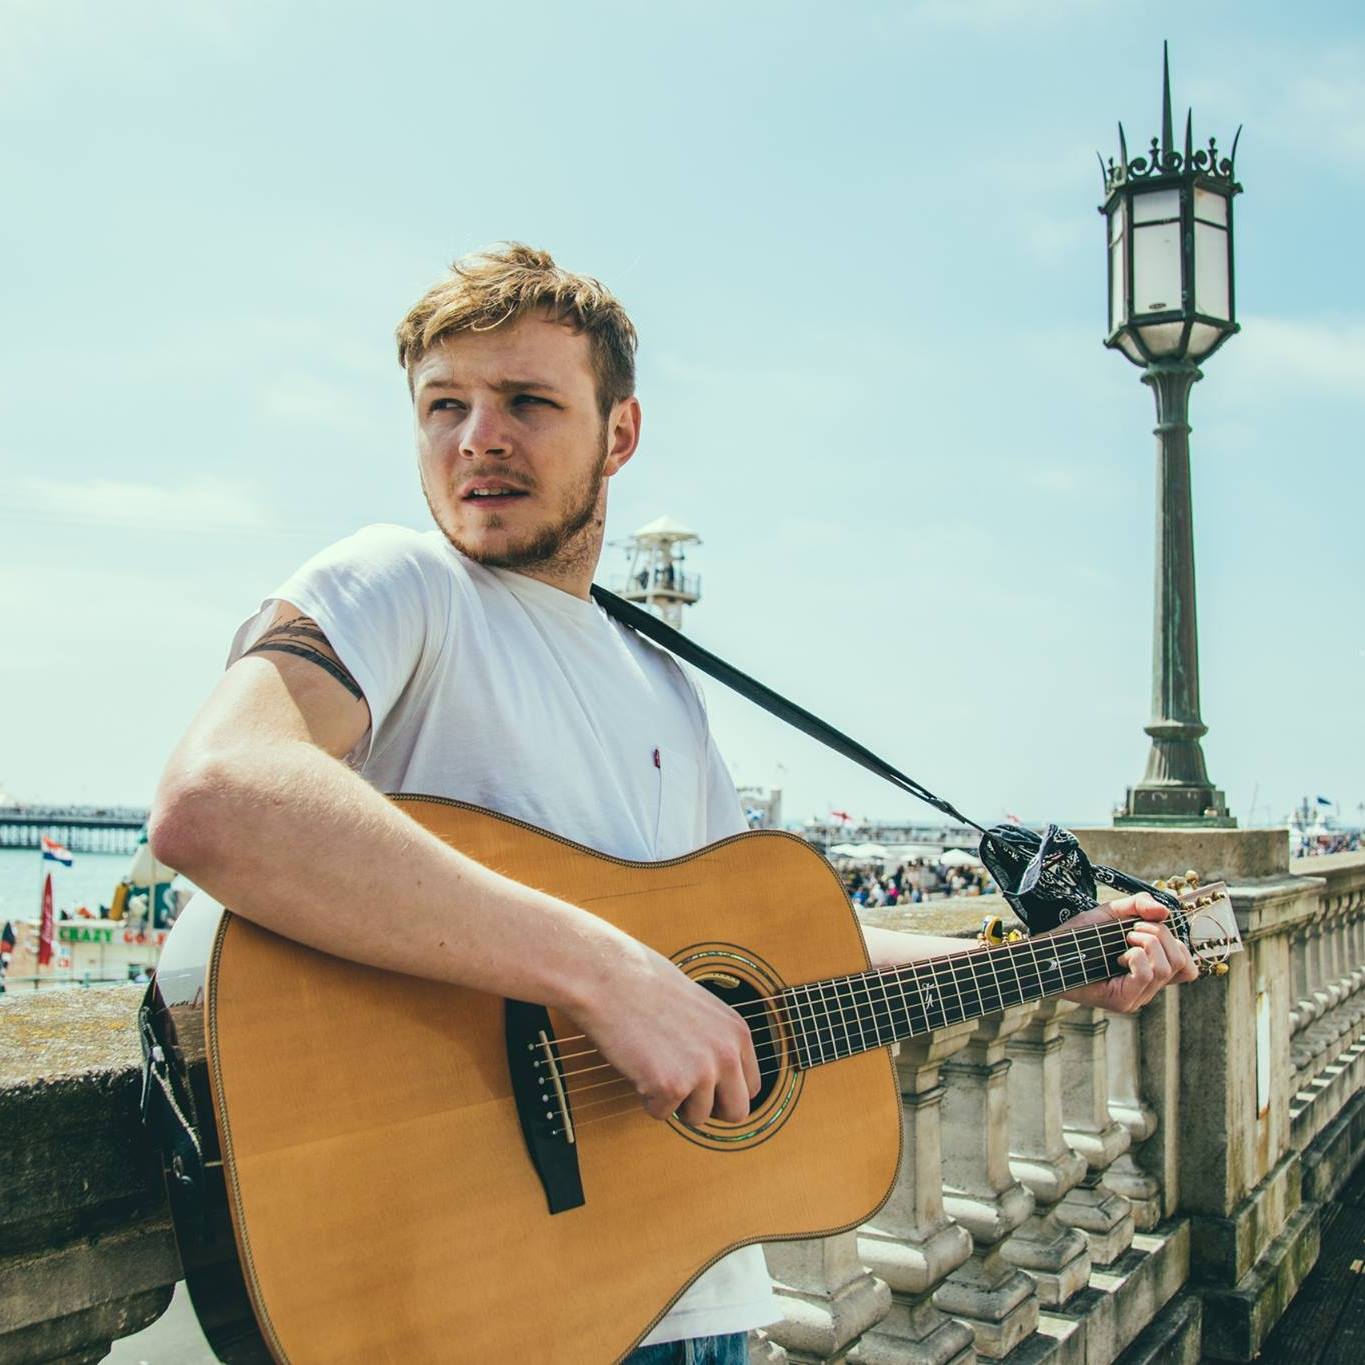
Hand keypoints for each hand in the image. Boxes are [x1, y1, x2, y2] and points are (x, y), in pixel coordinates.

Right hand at [566, 940, 760, 1125]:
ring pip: (696, 1118)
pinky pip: (661, 1113)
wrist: (610, 978)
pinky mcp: (671, 1086)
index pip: (750, 1087)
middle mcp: (727, 1054)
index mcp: (738, 1032)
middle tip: (682, 1090)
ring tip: (654, 1063)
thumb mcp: (701, 1009)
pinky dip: (645, 1097)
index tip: (703, 1086)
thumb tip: (721, 1080)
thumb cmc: (645, 984)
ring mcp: (701, 1071)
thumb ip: (717, 1042)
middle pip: (736, 1113)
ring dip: (673, 1101)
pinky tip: (638, 1063)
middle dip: (709, 1109)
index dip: (724, 1092)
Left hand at [1055, 892, 1198, 1012]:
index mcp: (1150, 971)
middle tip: (1133, 931)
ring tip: (1125, 939)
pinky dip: (1136, 955)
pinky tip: (1118, 954)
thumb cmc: (1079, 936)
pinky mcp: (1123, 1001)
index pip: (1188, 968)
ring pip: (1167, 968)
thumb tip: (1166, 910)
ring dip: (1148, 942)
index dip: (1178, 944)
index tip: (1149, 929)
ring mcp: (1137, 997)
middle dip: (1161, 936)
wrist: (1049, 952)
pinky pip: (1147, 974)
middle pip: (1182, 963)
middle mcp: (1147, 987)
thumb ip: (1139, 906)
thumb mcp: (1112, 913)